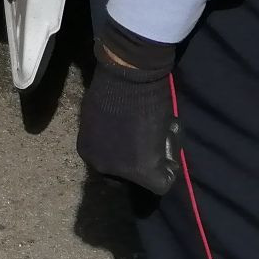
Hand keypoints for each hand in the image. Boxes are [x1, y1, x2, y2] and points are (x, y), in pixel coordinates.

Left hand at [77, 18, 182, 197]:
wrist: (128, 78)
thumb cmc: (115, 84)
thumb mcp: (101, 111)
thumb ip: (109, 129)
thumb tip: (123, 135)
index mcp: (87, 149)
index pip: (112, 163)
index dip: (130, 151)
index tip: (141, 135)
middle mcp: (100, 165)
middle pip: (129, 174)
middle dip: (145, 157)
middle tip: (155, 135)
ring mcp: (121, 171)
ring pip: (149, 177)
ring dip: (160, 154)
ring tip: (162, 128)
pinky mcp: (144, 171)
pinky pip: (163, 180)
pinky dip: (171, 162)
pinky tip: (169, 136)